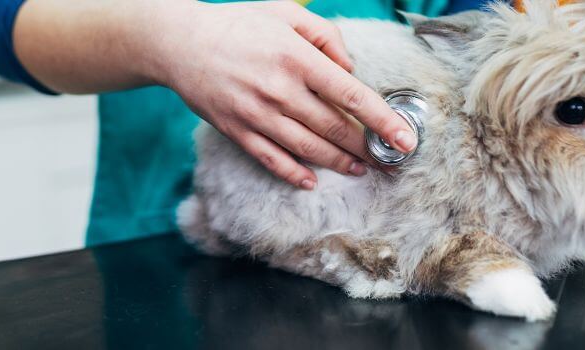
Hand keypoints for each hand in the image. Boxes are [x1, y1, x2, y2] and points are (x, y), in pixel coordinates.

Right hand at [153, 1, 416, 189]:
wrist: (180, 43)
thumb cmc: (239, 25)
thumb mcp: (286, 13)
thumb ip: (326, 36)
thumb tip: (349, 70)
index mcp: (296, 57)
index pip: (350, 95)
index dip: (382, 120)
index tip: (405, 139)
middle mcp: (279, 89)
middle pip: (334, 128)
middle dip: (368, 148)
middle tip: (390, 160)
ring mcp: (257, 114)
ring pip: (308, 148)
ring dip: (338, 163)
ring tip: (360, 168)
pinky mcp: (237, 130)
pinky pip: (271, 159)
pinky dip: (294, 173)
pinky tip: (312, 180)